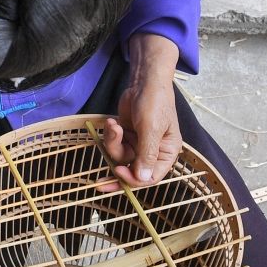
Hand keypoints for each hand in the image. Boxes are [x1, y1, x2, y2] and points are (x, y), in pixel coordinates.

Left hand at [101, 35, 181, 187]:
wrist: (144, 81)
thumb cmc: (154, 102)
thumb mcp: (152, 129)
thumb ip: (147, 154)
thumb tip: (143, 179)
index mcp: (166, 152)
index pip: (151, 177)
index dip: (134, 179)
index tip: (119, 172)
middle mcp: (153, 151)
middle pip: (133, 171)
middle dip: (117, 173)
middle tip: (100, 184)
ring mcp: (139, 144)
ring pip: (121, 156)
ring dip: (113, 142)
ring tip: (113, 126)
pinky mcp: (127, 136)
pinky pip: (115, 144)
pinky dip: (111, 134)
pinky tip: (113, 122)